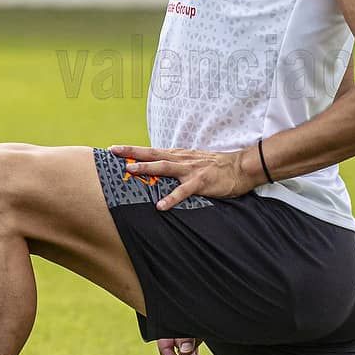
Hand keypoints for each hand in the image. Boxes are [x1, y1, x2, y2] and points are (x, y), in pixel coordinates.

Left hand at [108, 144, 258, 210]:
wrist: (240, 167)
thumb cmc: (216, 167)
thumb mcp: (193, 162)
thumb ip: (176, 165)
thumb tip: (158, 170)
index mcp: (179, 155)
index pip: (152, 151)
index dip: (133, 150)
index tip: (115, 148)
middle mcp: (182, 159)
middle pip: (153, 154)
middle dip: (132, 153)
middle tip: (114, 152)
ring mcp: (191, 170)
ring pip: (164, 167)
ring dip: (146, 168)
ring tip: (130, 170)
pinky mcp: (201, 183)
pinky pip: (183, 191)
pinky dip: (171, 198)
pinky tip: (160, 206)